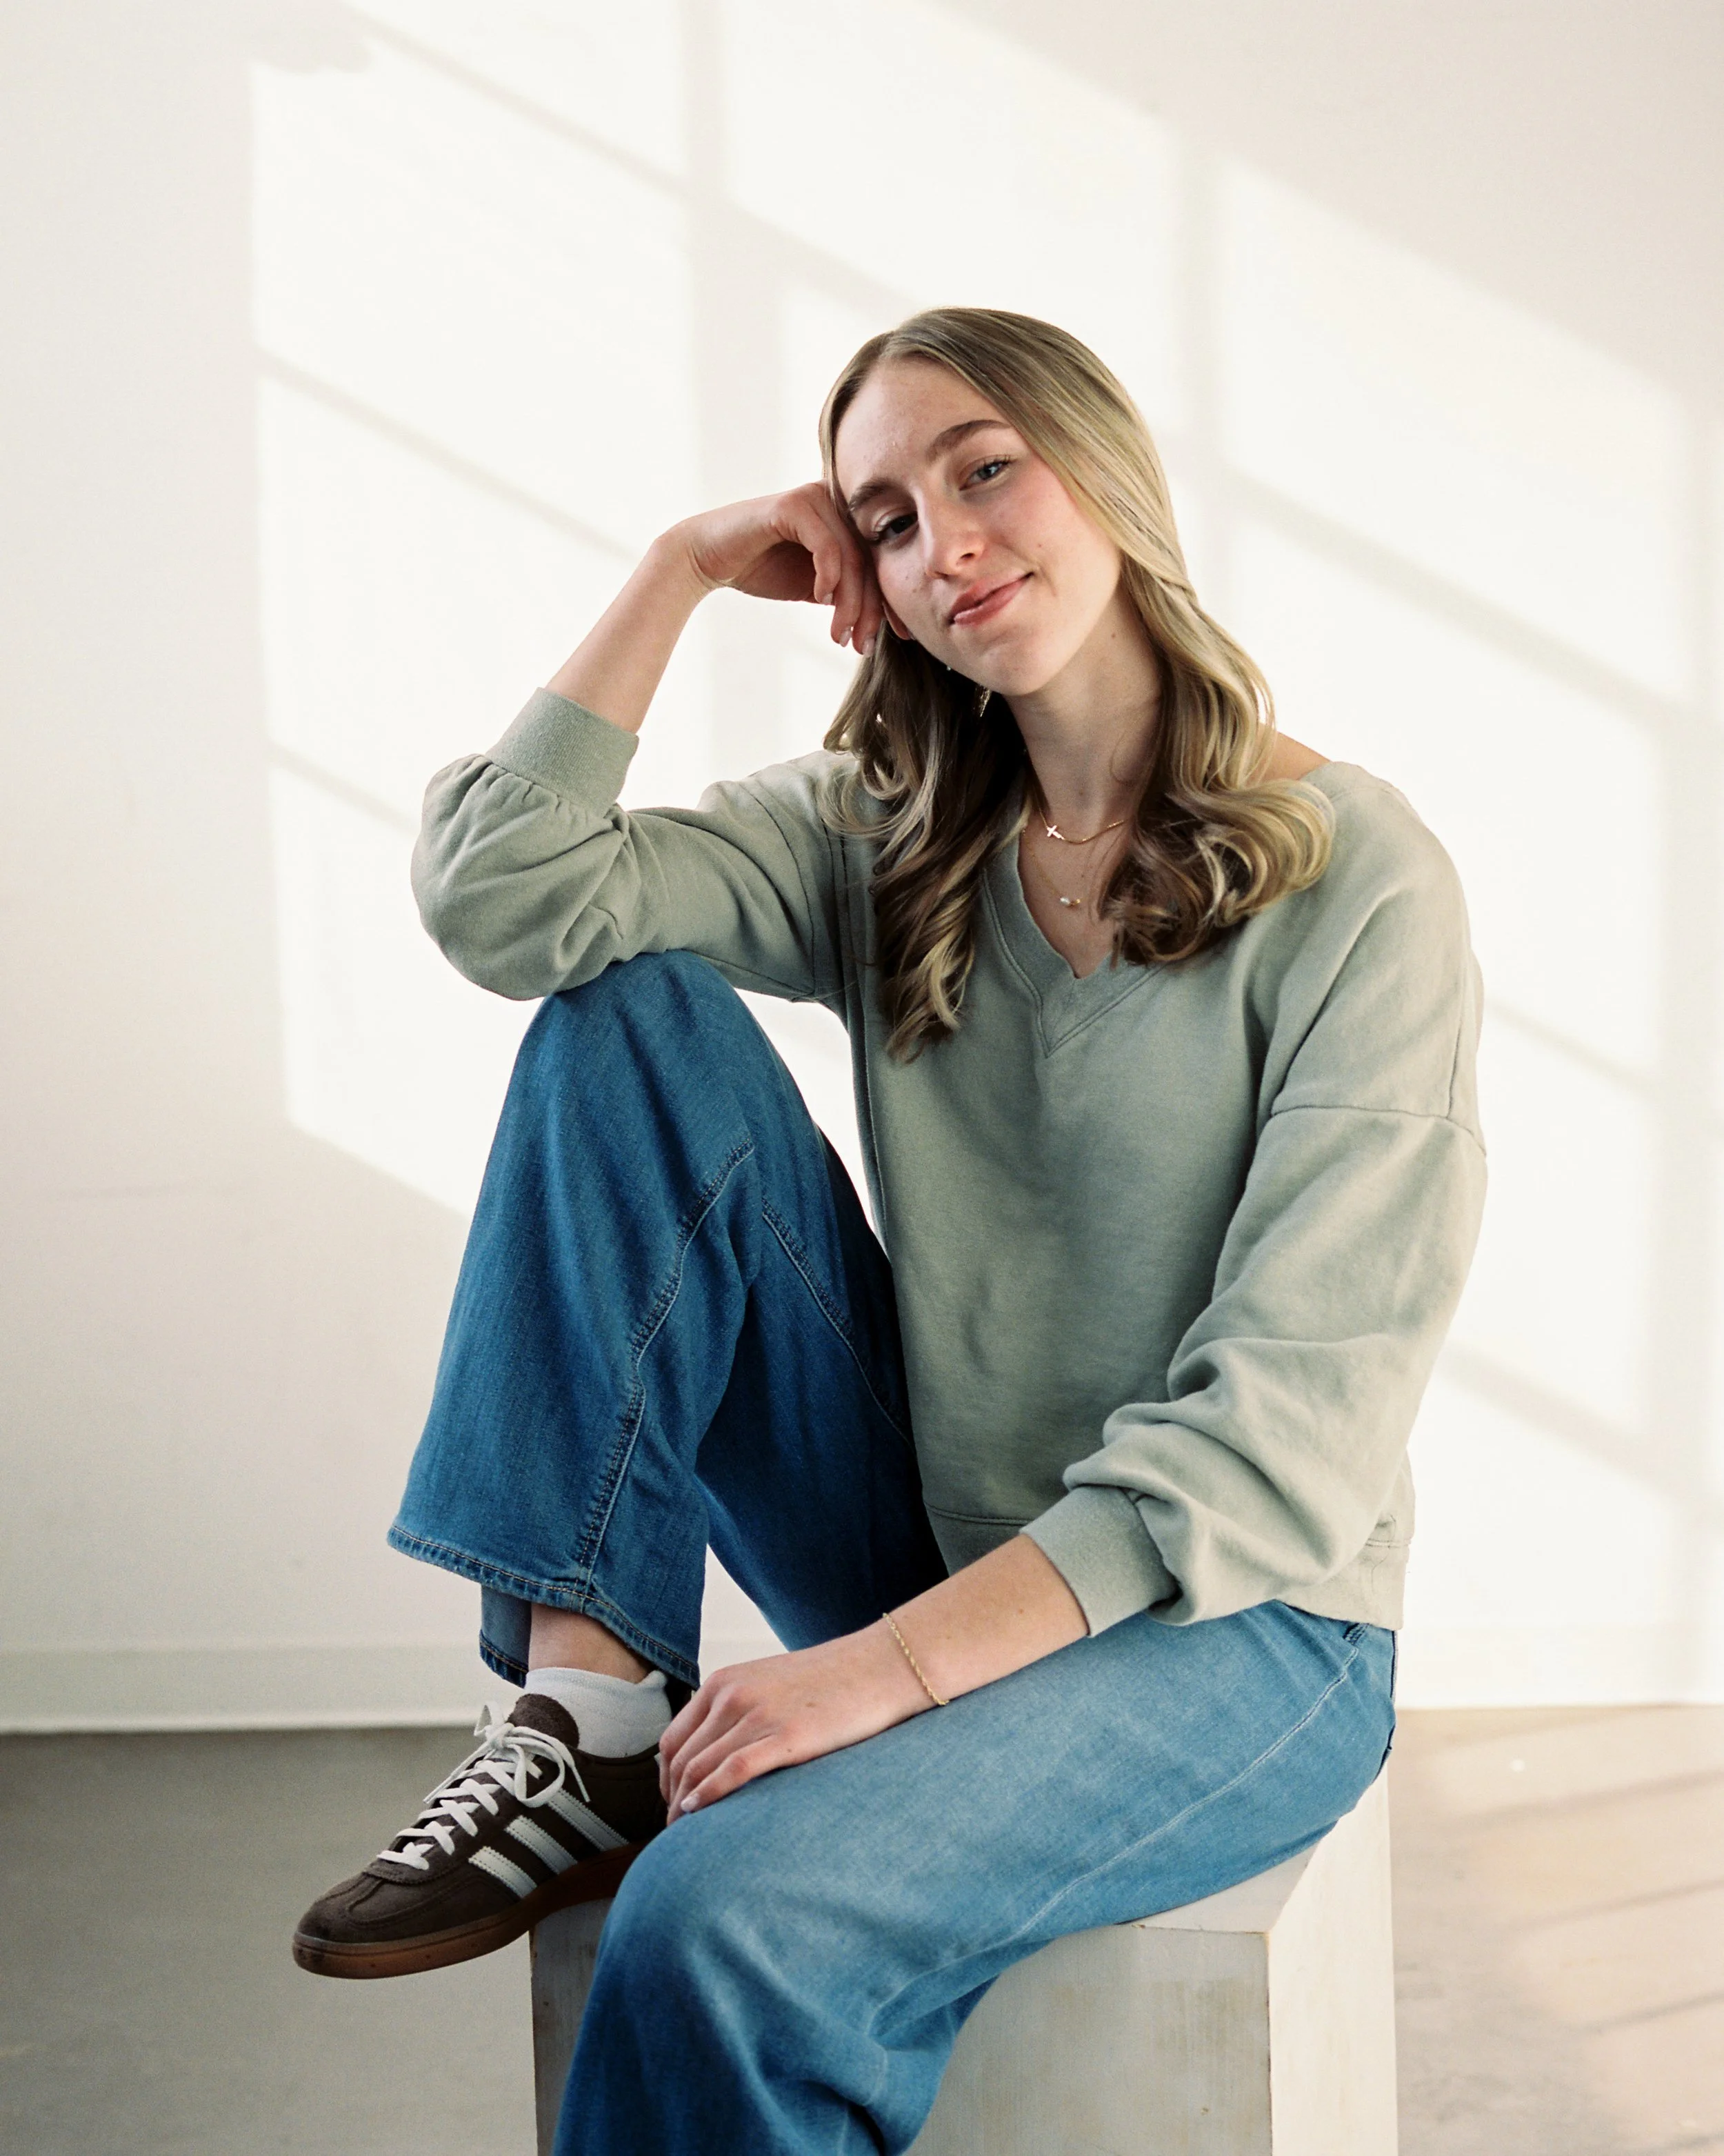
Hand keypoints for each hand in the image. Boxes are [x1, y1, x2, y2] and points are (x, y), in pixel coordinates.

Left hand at [658, 1621, 928, 1819]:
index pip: (673, 1738)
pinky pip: (733, 1770)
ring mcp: (759, 1714)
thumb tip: (716, 1753)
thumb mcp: (770, 1685)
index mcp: (725, 1682)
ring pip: (699, 1768)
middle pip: (680, 1758)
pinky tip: (700, 1813)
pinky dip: (709, 1795)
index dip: (665, 1778)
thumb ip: (739, 1710)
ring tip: (685, 1833)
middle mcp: (733, 1695)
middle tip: (675, 1829)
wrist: (880, 1666)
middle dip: (671, 1798)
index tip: (673, 1803)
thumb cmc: (830, 1681)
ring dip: (684, 1805)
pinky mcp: (788, 1736)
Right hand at [670, 483, 883, 654]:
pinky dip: (829, 578)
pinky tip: (821, 601)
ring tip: (840, 636)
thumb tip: (887, 620)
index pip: (880, 560)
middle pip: (870, 560)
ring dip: (850, 604)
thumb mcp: (817, 585)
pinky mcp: (794, 505)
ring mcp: (816, 498)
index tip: (899, 635)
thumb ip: (848, 591)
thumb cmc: (762, 569)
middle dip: (872, 609)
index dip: (890, 599)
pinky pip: (827, 546)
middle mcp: (835, 500)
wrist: (708, 558)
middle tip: (863, 646)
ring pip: (852, 557)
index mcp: (845, 516)